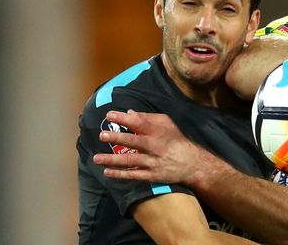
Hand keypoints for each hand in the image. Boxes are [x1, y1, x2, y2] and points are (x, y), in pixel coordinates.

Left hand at [93, 110, 207, 184]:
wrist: (191, 163)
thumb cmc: (176, 139)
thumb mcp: (166, 124)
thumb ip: (147, 118)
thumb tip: (129, 113)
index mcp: (157, 131)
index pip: (139, 123)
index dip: (124, 119)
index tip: (110, 115)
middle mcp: (154, 146)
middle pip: (134, 141)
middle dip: (117, 138)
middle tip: (102, 135)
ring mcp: (153, 162)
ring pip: (131, 161)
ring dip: (113, 159)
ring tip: (97, 158)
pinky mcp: (152, 175)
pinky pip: (134, 175)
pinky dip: (121, 174)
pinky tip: (108, 172)